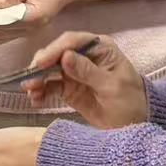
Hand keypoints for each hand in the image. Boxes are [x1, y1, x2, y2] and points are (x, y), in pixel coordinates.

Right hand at [21, 33, 148, 129]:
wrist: (134, 124)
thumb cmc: (130, 100)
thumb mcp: (112, 86)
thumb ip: (88, 71)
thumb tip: (65, 57)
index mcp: (99, 47)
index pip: (72, 42)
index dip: (54, 50)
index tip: (40, 63)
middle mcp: (83, 55)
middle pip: (57, 54)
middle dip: (41, 65)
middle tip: (30, 80)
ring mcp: (74, 71)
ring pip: (50, 70)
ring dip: (38, 79)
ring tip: (31, 92)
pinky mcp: (68, 88)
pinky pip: (50, 86)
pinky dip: (41, 92)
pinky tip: (35, 99)